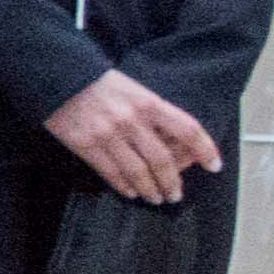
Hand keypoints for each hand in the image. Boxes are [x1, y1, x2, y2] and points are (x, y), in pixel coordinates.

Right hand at [44, 67, 220, 207]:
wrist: (58, 76)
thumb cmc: (99, 83)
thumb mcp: (134, 90)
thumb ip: (153, 114)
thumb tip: (173, 144)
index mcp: (148, 102)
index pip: (187, 129)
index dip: (205, 149)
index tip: (214, 165)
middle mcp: (131, 120)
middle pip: (162, 160)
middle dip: (172, 182)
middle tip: (175, 194)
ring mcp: (108, 134)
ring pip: (138, 172)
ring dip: (150, 189)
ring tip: (155, 197)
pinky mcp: (86, 145)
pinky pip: (111, 172)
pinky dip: (124, 186)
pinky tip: (130, 192)